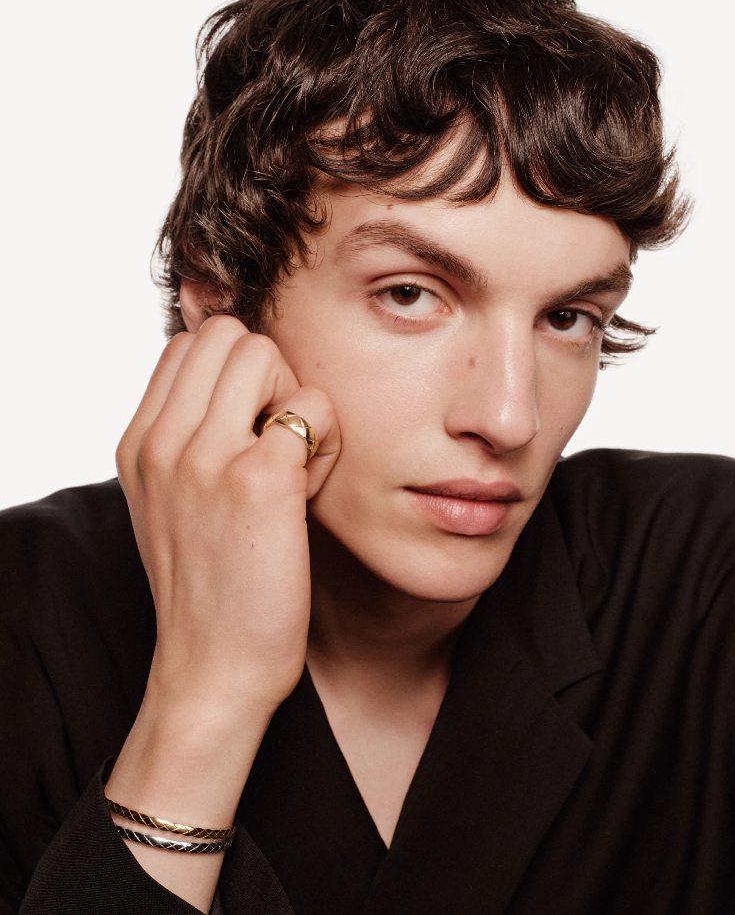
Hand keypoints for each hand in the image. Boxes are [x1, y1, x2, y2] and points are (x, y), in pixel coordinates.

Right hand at [116, 314, 339, 719]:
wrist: (212, 669)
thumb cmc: (210, 585)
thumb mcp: (173, 502)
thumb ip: (191, 437)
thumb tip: (241, 377)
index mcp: (139, 443)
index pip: (190, 343)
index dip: (236, 376)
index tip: (249, 433)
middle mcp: (162, 441)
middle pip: (229, 334)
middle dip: (267, 375)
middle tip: (276, 443)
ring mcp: (205, 457)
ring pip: (265, 352)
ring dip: (295, 401)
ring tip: (293, 465)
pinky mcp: (259, 480)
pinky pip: (313, 407)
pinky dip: (327, 442)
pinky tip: (311, 492)